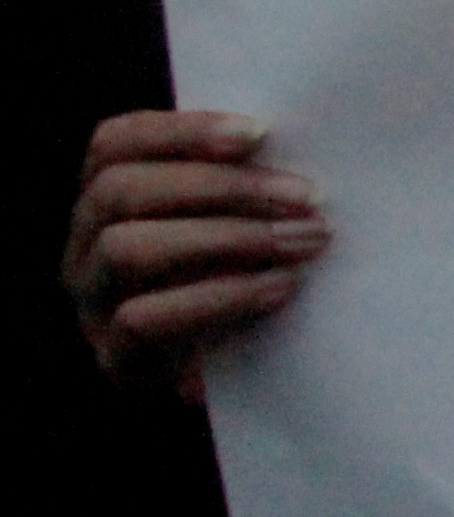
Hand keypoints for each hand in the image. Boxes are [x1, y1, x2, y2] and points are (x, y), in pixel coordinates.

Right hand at [65, 109, 324, 397]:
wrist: (242, 386)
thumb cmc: (245, 285)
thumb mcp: (240, 227)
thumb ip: (248, 191)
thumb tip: (302, 154)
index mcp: (106, 199)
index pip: (115, 142)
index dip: (181, 130)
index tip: (260, 133)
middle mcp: (84, 245)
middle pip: (121, 190)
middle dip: (221, 186)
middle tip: (306, 196)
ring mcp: (92, 303)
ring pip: (125, 249)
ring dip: (225, 238)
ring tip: (302, 241)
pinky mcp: (116, 358)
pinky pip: (144, 320)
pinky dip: (219, 298)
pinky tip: (279, 288)